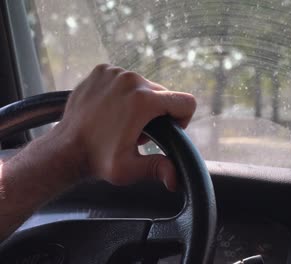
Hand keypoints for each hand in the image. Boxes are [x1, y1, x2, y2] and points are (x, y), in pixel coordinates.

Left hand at [49, 64, 195, 189]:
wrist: (64, 148)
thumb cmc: (97, 160)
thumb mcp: (130, 169)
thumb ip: (158, 169)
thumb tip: (176, 179)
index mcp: (143, 101)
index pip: (185, 101)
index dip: (183, 119)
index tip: (168, 130)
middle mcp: (131, 81)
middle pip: (164, 94)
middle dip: (157, 113)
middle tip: (138, 132)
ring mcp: (114, 72)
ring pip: (144, 86)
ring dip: (140, 102)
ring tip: (123, 122)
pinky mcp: (102, 70)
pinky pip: (126, 79)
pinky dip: (123, 93)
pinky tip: (111, 110)